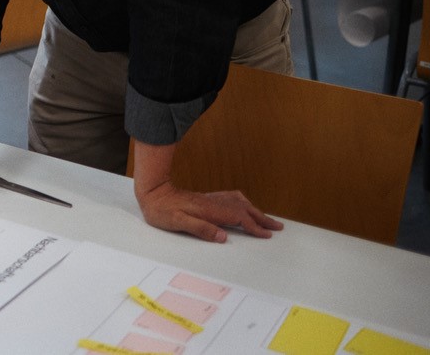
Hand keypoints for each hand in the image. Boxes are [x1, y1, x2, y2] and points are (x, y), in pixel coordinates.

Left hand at [132, 139, 281, 241]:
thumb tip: (223, 236)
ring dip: (254, 210)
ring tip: (266, 218)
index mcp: (209, 210)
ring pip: (239, 202)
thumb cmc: (161, 210)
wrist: (151, 192)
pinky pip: (231, 198)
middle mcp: (213, 203)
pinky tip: (244, 205)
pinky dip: (243, 203)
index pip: (238, 218)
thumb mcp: (176, 222)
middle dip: (261, 218)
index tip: (267, 234)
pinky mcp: (206, 198)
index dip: (254, 227)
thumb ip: (200, 229)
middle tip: (278, 227)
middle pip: (243, 209)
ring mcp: (210, 199)